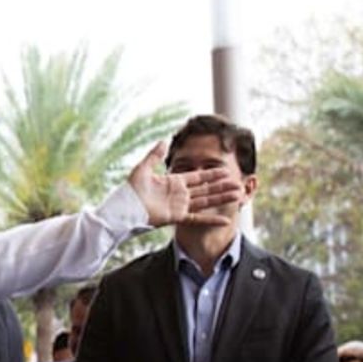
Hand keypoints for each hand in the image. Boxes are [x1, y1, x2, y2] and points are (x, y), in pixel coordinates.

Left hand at [127, 141, 244, 227]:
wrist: (124, 210)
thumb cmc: (130, 190)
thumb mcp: (143, 169)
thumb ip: (155, 155)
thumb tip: (164, 140)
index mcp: (173, 182)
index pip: (198, 176)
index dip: (212, 174)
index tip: (226, 170)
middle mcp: (179, 194)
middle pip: (205, 188)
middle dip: (222, 186)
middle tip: (238, 183)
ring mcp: (179, 206)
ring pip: (205, 201)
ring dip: (221, 199)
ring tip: (238, 195)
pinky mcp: (177, 217)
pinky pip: (197, 219)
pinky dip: (211, 220)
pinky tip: (225, 221)